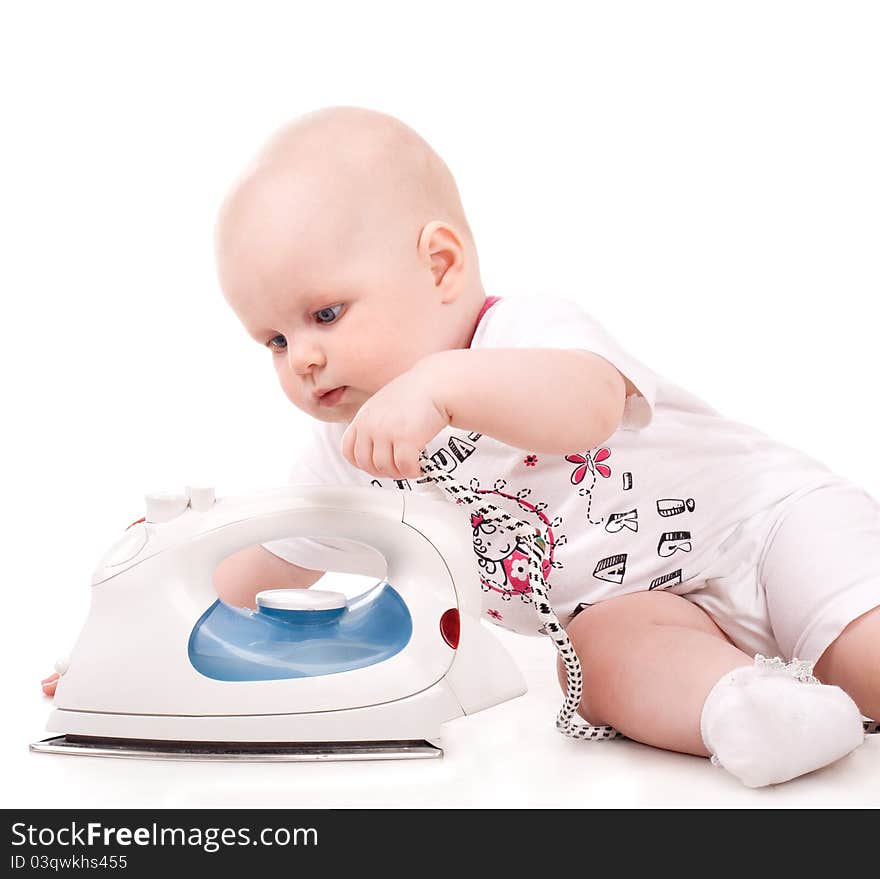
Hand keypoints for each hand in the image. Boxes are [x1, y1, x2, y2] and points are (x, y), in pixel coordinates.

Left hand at [342, 363, 449, 479]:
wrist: (436, 384)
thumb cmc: (416, 394)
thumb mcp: (383, 406)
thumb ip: (375, 425)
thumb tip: (375, 450)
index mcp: (363, 417)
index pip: (348, 450)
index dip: (361, 463)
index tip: (374, 465)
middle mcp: (371, 425)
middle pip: (366, 464)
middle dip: (383, 471)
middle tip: (396, 468)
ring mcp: (386, 432)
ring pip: (385, 468)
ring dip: (399, 472)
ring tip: (410, 466)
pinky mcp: (406, 438)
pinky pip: (404, 467)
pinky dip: (413, 471)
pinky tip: (420, 465)